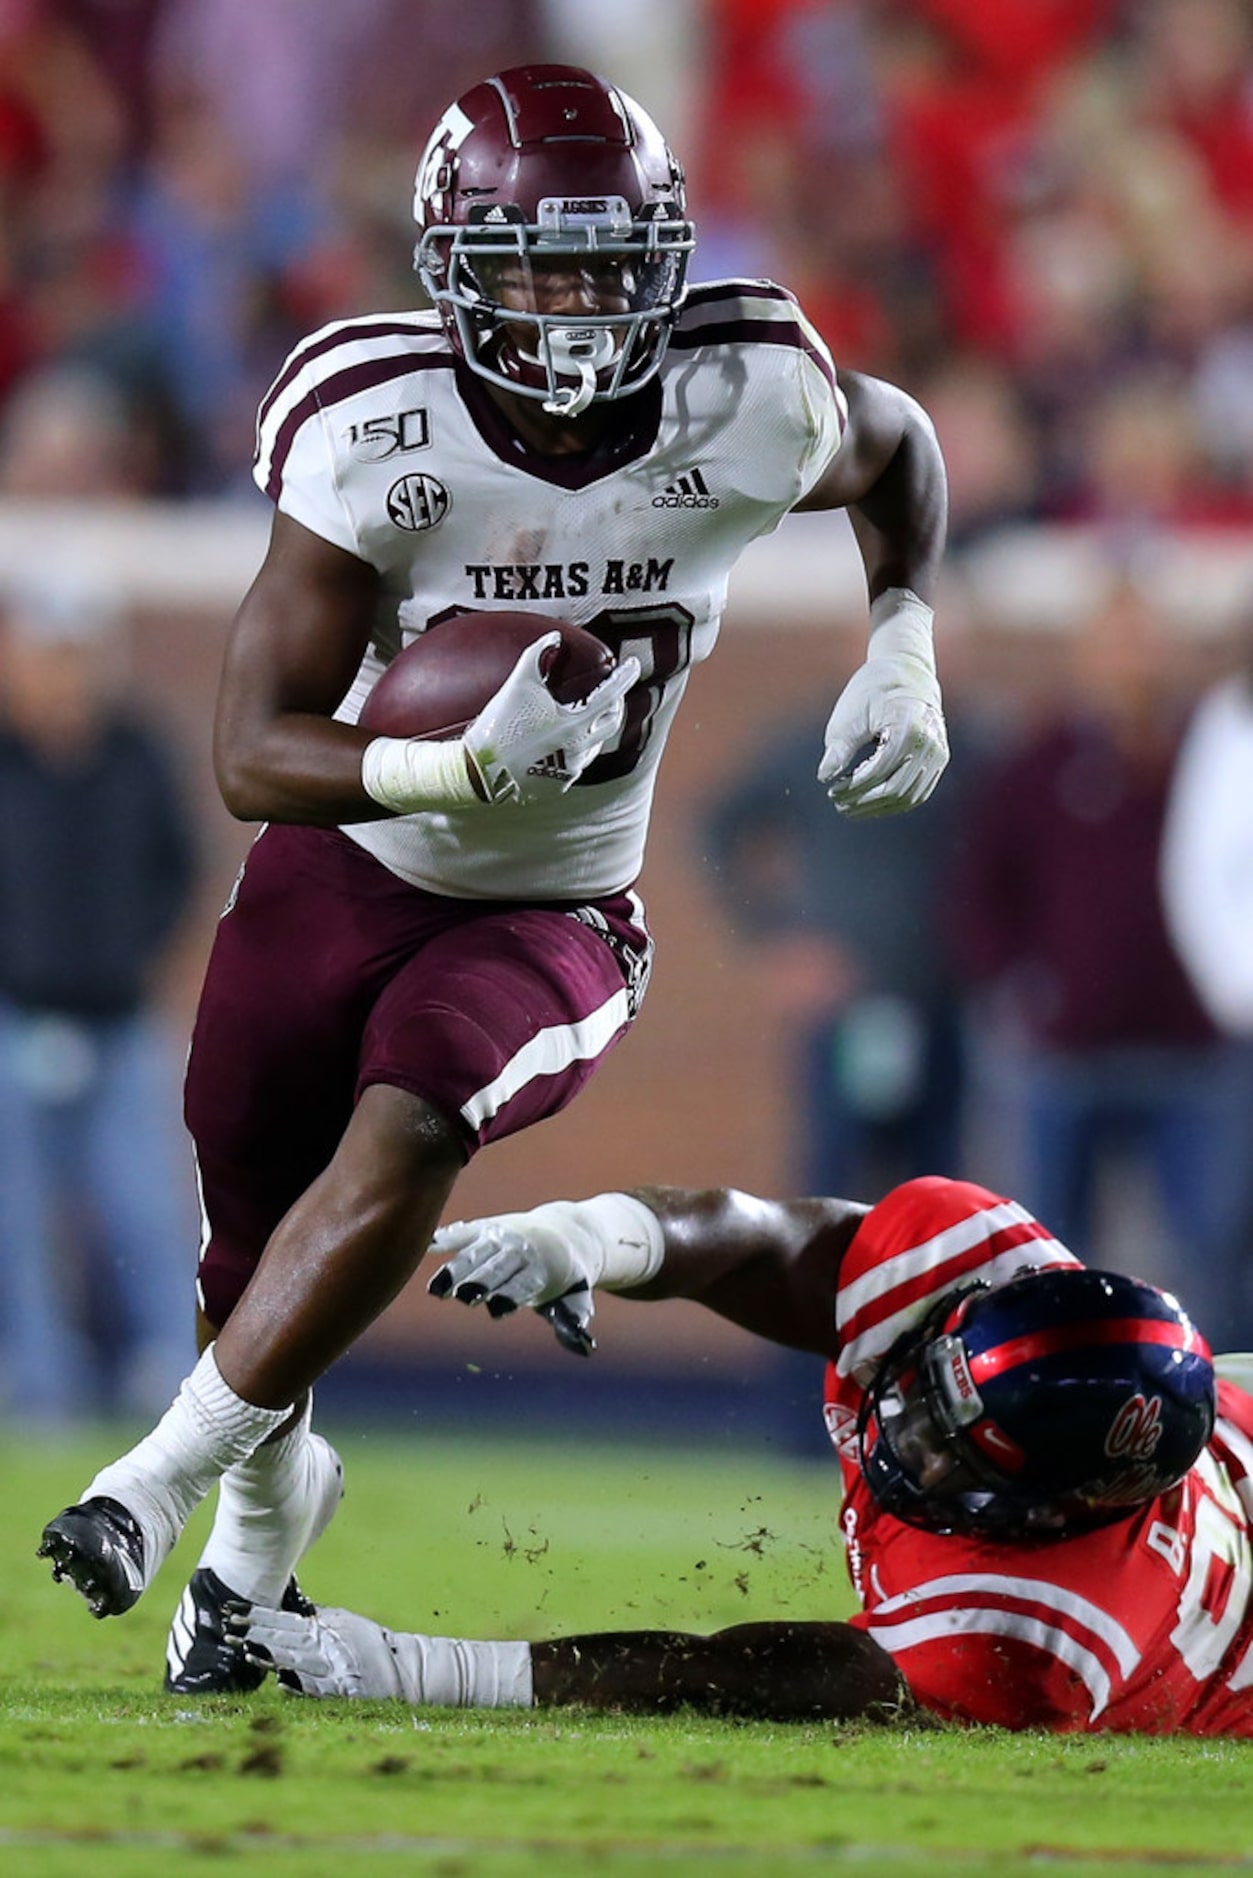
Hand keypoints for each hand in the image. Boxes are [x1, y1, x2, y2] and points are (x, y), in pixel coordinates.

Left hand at [229, 1601, 411, 1697]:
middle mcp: (320, 1647)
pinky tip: (280, 1683)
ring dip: (268, 1656)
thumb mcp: (342, 1622)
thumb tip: (291, 1606)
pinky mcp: (338, 1691)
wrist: (401, 1671)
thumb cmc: (370, 1645)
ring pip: (292, 1661)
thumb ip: (315, 1617)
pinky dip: (297, 1685)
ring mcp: (328, 1669)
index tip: (233, 1611)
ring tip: (244, 1650)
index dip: (256, 1615)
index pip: (279, 1619)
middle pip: (280, 1639)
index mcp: (319, 1629)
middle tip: (227, 1628)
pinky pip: (313, 1689)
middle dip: (253, 1633)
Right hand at [428, 1213, 595, 1354]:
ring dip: (455, 1270)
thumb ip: (574, 1322)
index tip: (497, 1308)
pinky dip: (446, 1238)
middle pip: (496, 1268)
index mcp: (542, 1269)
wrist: (568, 1230)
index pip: (524, 1284)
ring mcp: (501, 1235)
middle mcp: (520, 1250)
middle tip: (464, 1296)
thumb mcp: (576, 1297)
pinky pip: (464, 1232)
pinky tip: (426, 1245)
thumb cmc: (568, 1276)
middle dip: (480, 1281)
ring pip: (475, 1253)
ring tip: (434, 1290)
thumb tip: (586, 1349)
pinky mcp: (486, 1227)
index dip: (511, 1295)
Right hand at [464, 632, 639, 804]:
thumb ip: (538, 654)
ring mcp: (570, 772)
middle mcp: (579, 751)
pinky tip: (561, 742)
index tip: (634, 664)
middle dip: (614, 705)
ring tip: (582, 716)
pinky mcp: (557, 785)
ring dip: (593, 729)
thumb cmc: (501, 723)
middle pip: (611, 723)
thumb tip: (554, 637)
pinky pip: (575, 765)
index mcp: (575, 725)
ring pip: (594, 746)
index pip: (610, 695)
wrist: (481, 771)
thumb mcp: (519, 683)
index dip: (625, 676)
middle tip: (609, 693)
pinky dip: (574, 749)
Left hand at [818, 593, 947, 818]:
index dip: (854, 787)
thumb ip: (839, 748)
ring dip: (879, 807)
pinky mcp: (939, 759)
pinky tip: (871, 802)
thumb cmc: (873, 690)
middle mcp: (930, 743)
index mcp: (908, 727)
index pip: (880, 770)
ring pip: (909, 796)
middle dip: (864, 801)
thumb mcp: (850, 714)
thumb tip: (823, 776)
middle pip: (896, 789)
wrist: (907, 672)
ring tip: (851, 806)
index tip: (832, 790)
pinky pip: (918, 791)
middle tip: (839, 803)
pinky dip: (894, 802)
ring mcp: (938, 753)